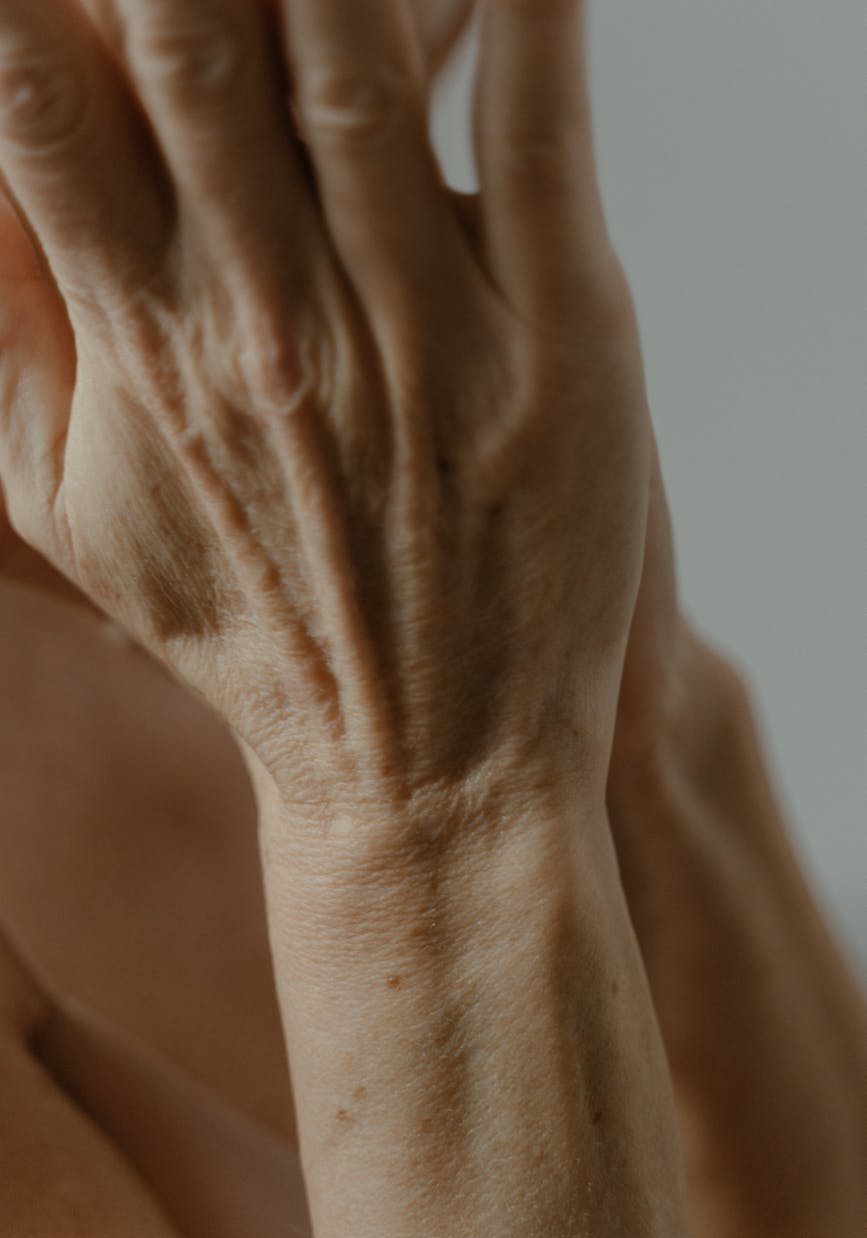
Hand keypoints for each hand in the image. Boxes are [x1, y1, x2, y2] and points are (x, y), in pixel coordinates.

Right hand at [0, 0, 648, 822]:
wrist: (425, 765)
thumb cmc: (254, 634)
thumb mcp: (77, 514)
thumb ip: (6, 340)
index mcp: (142, 341)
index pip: (36, 93)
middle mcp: (267, 316)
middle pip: (192, 31)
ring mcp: (419, 325)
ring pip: (354, 55)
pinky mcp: (558, 343)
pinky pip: (541, 134)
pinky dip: (531, 7)